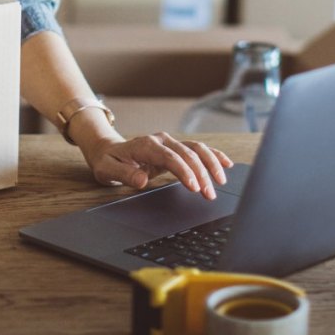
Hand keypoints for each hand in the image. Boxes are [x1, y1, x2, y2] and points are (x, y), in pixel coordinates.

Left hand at [82, 132, 232, 200]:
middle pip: (187, 154)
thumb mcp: (108, 170)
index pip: (170, 157)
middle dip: (201, 173)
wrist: (108, 150)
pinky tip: (226, 164)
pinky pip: (198, 149)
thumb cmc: (108, 161)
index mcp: (146, 144)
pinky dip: (213, 155)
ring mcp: (170, 142)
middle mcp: (161, 140)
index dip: (184, 171)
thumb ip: (124, 174)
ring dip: (211, 165)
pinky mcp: (176, 148)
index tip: (194, 187)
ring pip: (197, 149)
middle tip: (209, 194)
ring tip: (220, 183)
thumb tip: (141, 180)